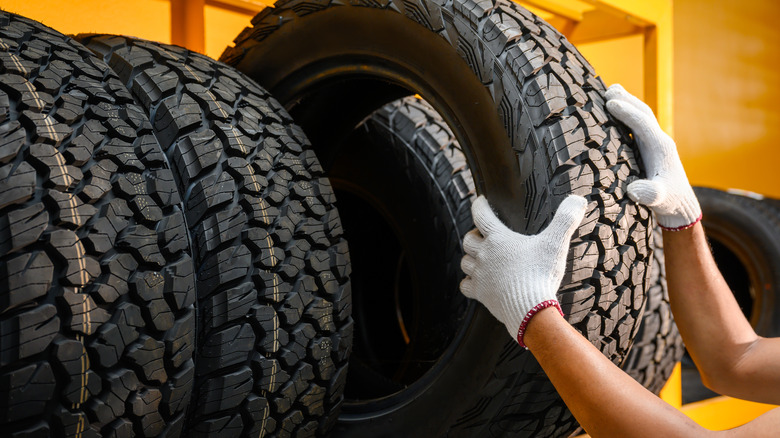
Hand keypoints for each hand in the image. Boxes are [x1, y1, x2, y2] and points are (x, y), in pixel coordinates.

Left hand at [460, 195, 586, 346]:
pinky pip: (465, 285)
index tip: (480, 202)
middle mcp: (485, 255)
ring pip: (465, 262)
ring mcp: (481, 275)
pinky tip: (477, 282)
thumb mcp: (556, 243)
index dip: (479, 206)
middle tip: (483, 235)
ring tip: (481, 258)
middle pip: (468, 240)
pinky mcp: (481, 294)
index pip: (481, 215)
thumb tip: (578, 199)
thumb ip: (566, 219)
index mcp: (499, 239)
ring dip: (470, 258)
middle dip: (474, 235)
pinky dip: (468, 282)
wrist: (531, 309)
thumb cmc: (541, 274)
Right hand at [605, 84, 700, 230]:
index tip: (609, 103)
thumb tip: (634, 189)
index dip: (626, 112)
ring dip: (628, 104)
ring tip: (611, 92)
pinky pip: (638, 127)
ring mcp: (655, 145)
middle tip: (608, 89)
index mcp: (660, 148)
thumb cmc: (669, 203)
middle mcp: (659, 142)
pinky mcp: (650, 150)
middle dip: (627, 100)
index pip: (642, 123)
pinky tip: (616, 116)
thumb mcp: (659, 199)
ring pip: (641, 117)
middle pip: (643, 114)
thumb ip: (650, 194)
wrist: (681, 207)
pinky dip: (627, 116)